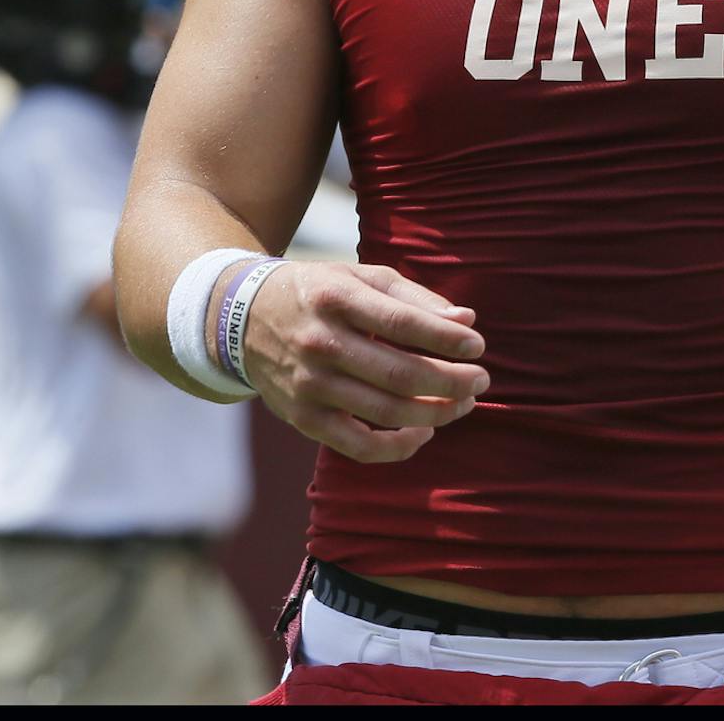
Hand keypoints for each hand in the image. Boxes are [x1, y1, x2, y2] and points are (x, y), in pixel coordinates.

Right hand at [241, 260, 489, 462]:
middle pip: (400, 374)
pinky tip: (424, 432)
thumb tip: (466, 321)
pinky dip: (398, 447)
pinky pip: (358, 446)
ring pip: (385, 411)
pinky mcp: (303, 418)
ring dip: (435, 413)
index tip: (478, 345)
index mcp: (337, 299)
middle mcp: (320, 343)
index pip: (403, 324)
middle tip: (481, 380)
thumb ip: (415, 299)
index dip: (447, 339)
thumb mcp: (361, 277)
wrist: (242, 318)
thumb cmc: (320, 293)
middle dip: (451, 381)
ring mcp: (309, 385)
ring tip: (463, 403)